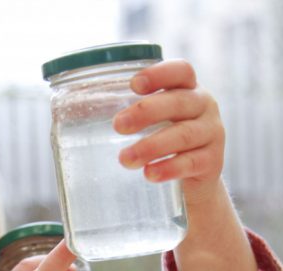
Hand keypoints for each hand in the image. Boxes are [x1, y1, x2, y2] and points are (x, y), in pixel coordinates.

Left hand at [113, 59, 224, 206]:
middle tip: (117, 126)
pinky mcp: (214, 162)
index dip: (159, 74)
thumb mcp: (150, 125)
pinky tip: (150, 174)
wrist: (192, 187)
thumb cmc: (162, 146)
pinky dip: (168, 168)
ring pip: (183, 134)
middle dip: (145, 112)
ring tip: (125, 160)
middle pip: (178, 102)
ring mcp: (212, 134)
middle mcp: (204, 106)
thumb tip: (68, 109)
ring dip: (151, 146)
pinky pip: (192, 162)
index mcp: (187, 90)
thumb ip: (126, 113)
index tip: (133, 85)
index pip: (181, 71)